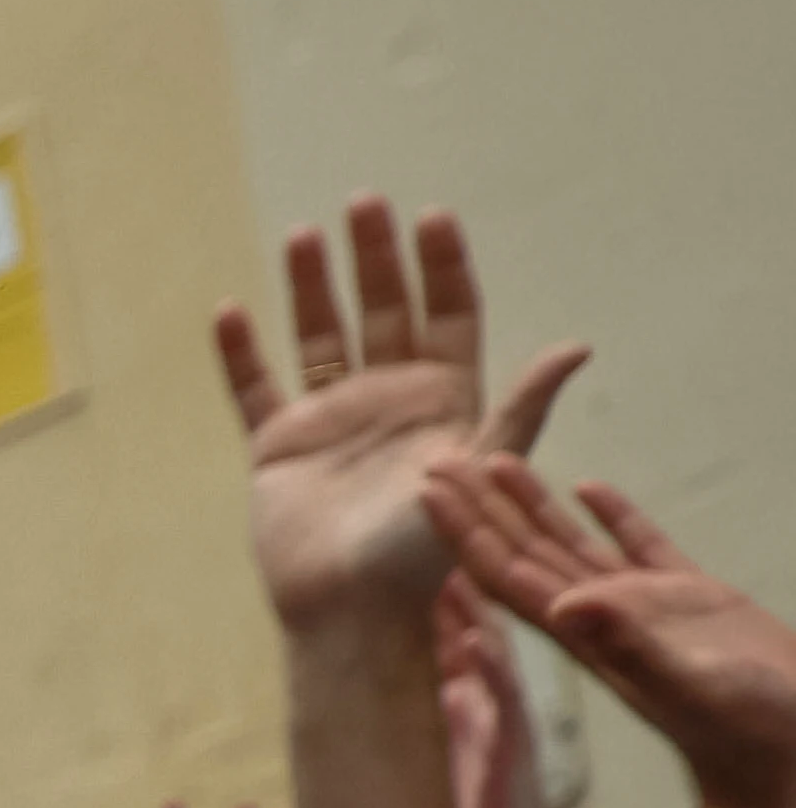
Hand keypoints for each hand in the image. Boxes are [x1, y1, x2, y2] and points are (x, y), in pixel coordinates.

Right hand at [215, 201, 582, 638]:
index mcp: (443, 400)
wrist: (351, 606)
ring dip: (311, 285)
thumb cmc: (424, 550)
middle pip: (383, 310)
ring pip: (320, 335)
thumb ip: (522, 408)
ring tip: (304, 235)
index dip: (442, 266)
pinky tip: (231, 310)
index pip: (447, 315)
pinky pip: (254, 388)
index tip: (433, 217)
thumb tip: (577, 347)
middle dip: (376, 256)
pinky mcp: (278, 446)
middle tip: (367, 202)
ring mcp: (331, 420)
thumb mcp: (485, 470)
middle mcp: (388, 399)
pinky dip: (240, 352)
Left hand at [432, 455, 795, 807]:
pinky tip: (589, 486)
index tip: (428, 494)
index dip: (468, 534)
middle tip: (440, 461)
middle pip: (526, 552)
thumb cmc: (742, 729)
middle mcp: (605, 619)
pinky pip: (640, 545)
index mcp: (590, 637)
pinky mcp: (692, 598)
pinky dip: (613, 513)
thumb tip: (564, 607)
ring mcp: (646, 607)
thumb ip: (629, 646)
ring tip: (499, 462)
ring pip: (573, 544)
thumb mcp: (687, 683)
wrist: (785, 750)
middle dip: (482, 509)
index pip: (509, 576)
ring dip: (533, 506)